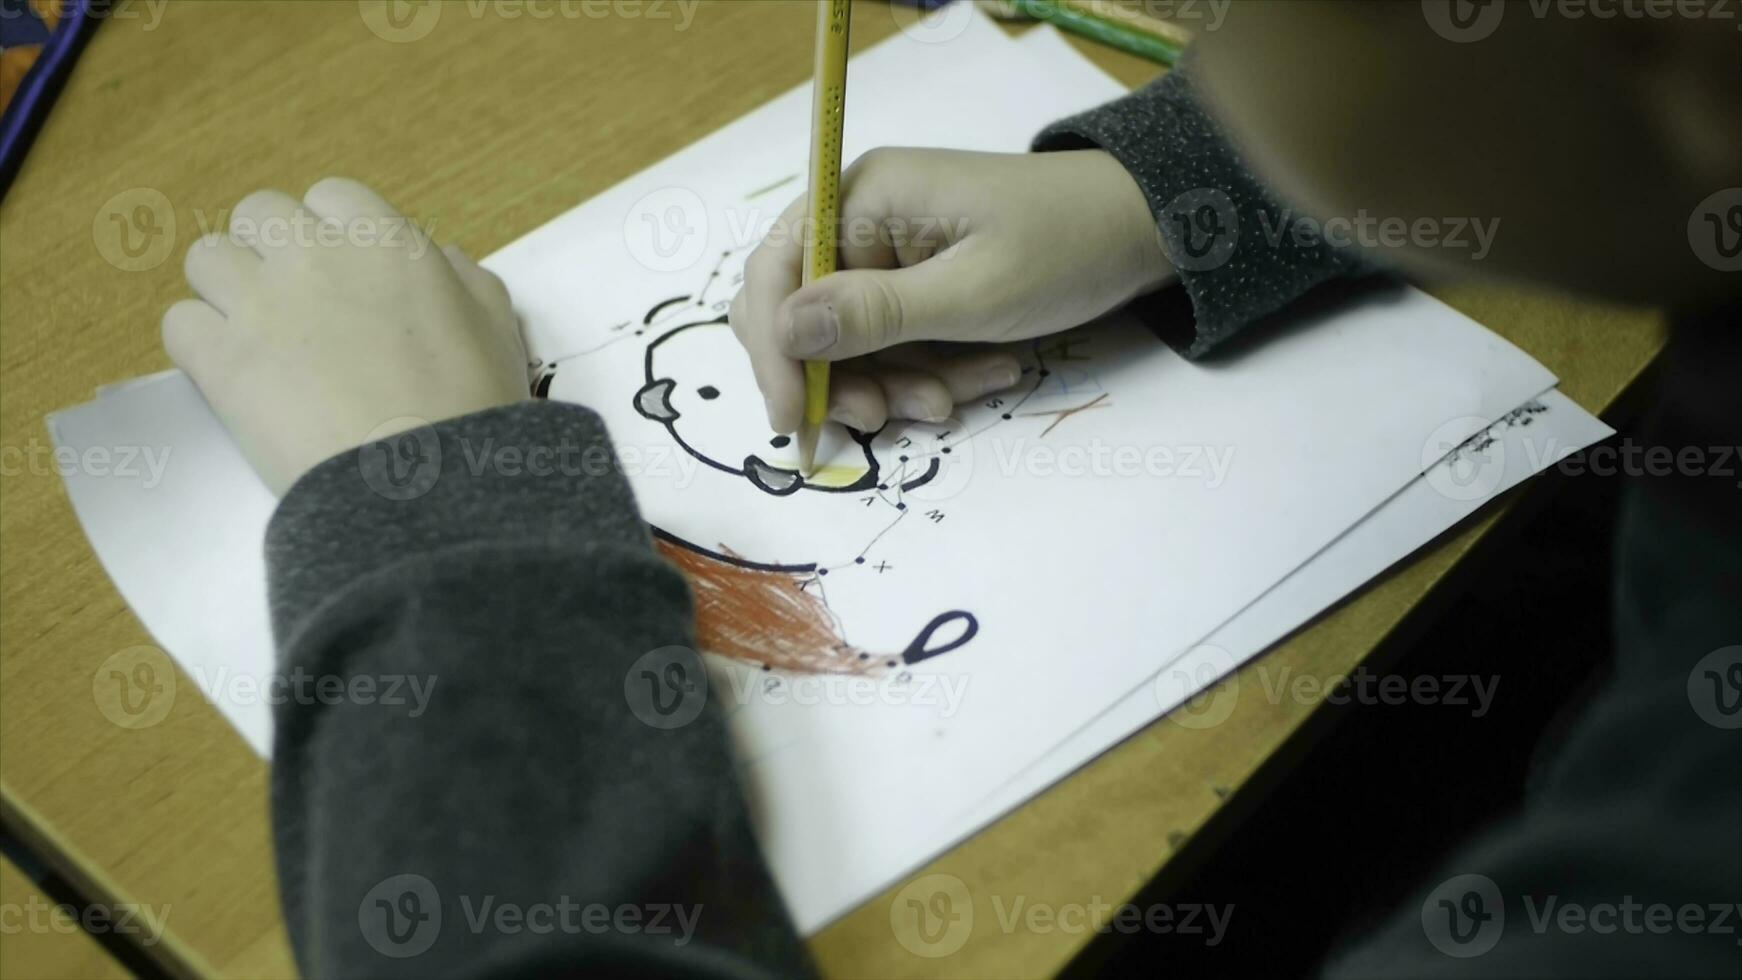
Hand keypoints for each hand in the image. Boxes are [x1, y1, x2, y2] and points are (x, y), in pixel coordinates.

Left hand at [162, 178, 529, 494]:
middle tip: (293, 303)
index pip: (331, 197)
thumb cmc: (472, 408)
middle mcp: (315, 255)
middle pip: (258, 214)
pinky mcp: (221, 359)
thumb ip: (466, 279)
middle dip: (271, 251)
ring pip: (207, 259)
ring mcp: (261, 303)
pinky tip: (231, 375)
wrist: (427, 485)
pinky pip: (179, 324)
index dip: (333, 234)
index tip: (342, 274)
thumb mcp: (496, 327)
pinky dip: (200, 346)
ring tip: (254, 338)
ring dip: (225, 291)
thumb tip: (443, 260)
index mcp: (385, 240)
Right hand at [729, 148, 1172, 433]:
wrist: (1144, 231)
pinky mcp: (918, 285)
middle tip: (886, 418)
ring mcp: (889, 254)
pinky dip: (928, 371)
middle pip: (804, 316)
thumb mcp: (973, 291)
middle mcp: (862, 220)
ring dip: (895, 383)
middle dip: (842, 376)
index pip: (775, 273)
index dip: (773, 350)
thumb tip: (782, 329)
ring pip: (851, 344)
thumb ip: (875, 315)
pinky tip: (985, 374)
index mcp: (862, 197)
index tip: (795, 419)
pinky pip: (895, 344)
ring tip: (957, 398)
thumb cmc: (1064, 246)